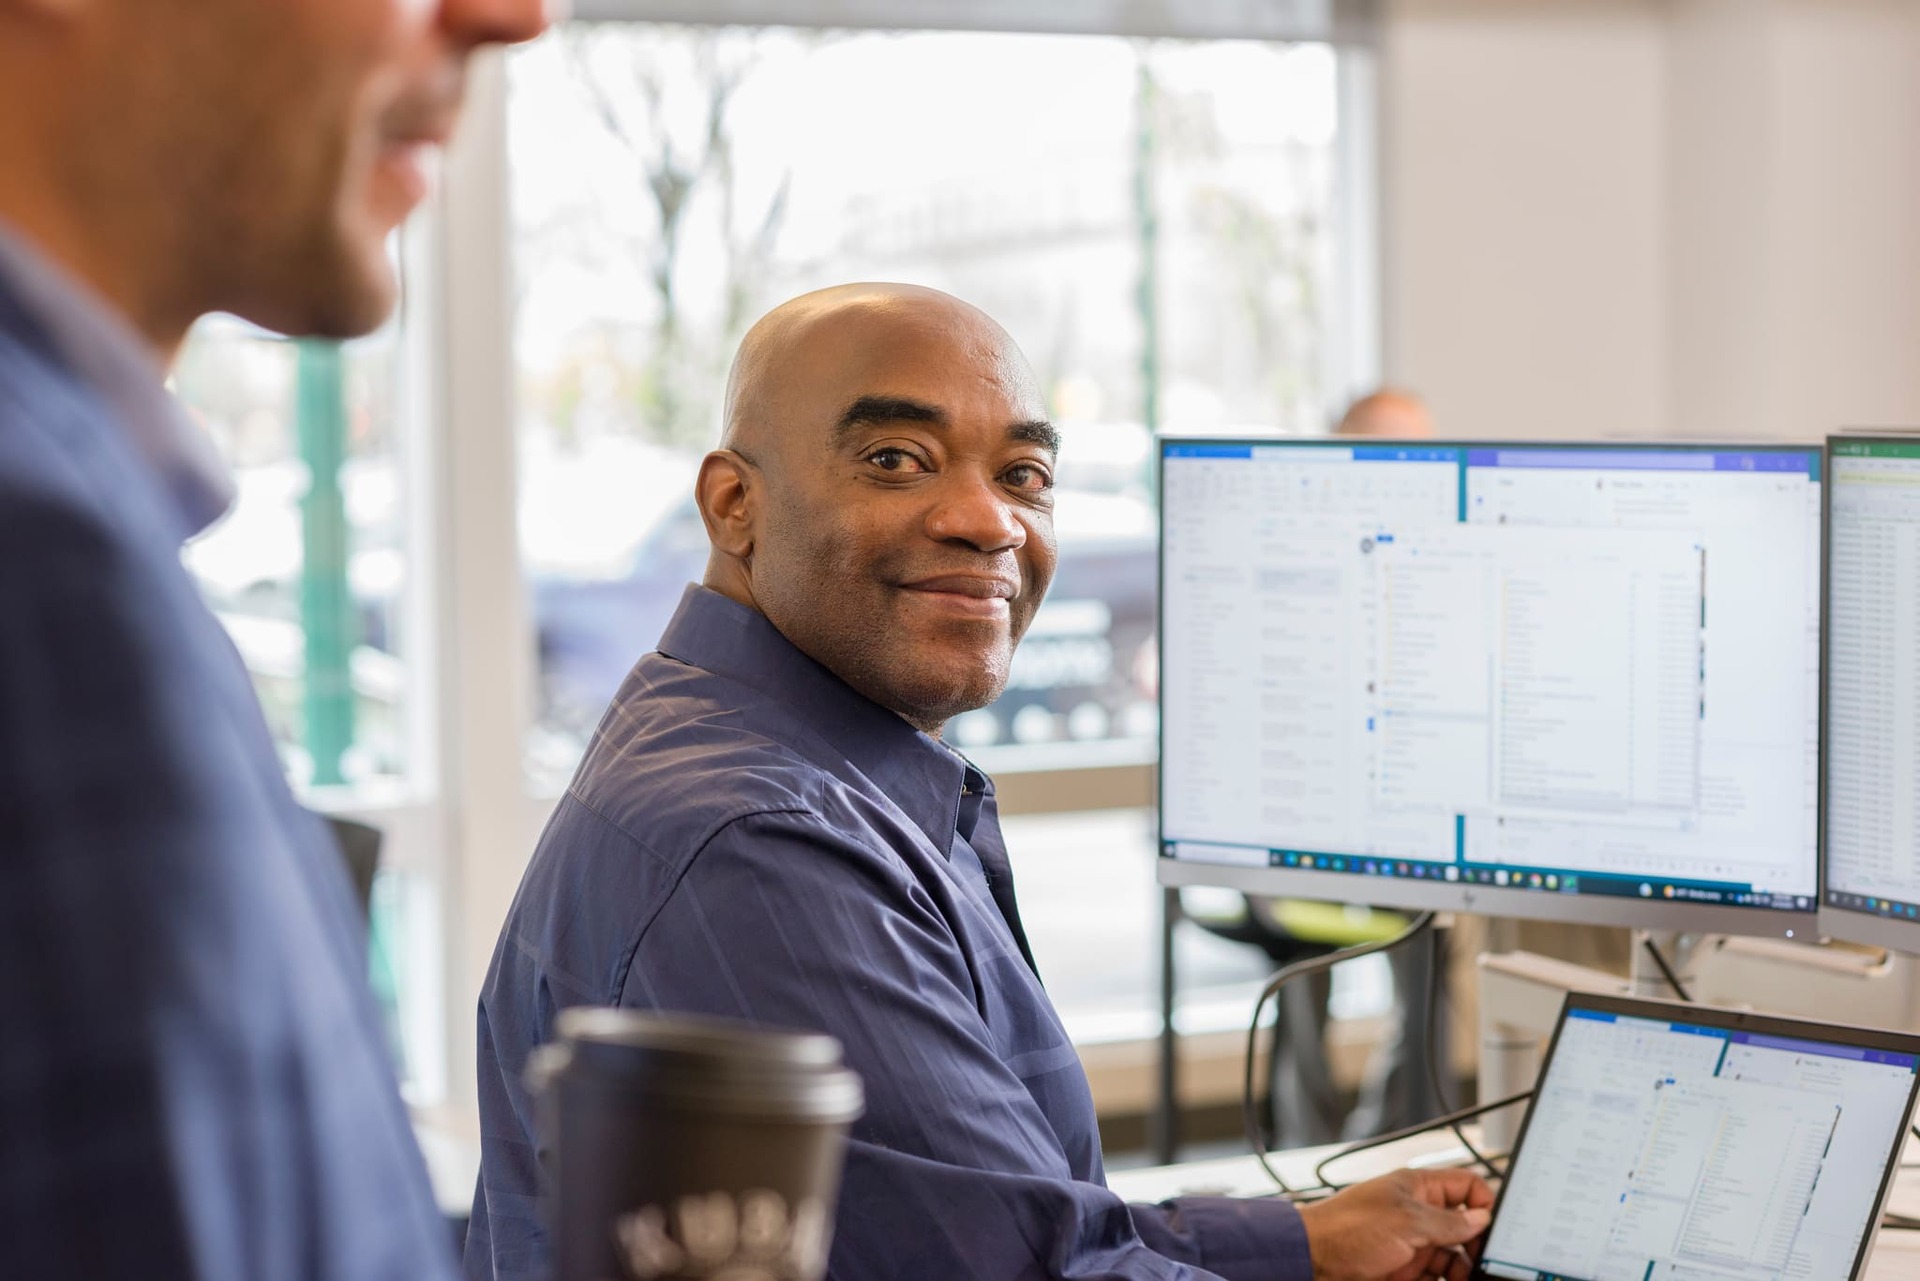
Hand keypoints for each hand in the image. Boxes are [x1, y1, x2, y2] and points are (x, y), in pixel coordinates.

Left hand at [1295, 1168, 1493, 1280]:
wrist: (1312, 1261)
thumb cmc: (1347, 1228)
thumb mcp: (1407, 1222)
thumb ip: (1448, 1221)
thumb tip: (1482, 1218)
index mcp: (1418, 1188)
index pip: (1465, 1186)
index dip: (1484, 1203)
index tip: (1497, 1228)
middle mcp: (1418, 1214)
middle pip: (1464, 1227)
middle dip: (1478, 1244)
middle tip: (1488, 1262)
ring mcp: (1412, 1244)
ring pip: (1454, 1257)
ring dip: (1465, 1269)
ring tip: (1471, 1278)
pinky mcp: (1405, 1271)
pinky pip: (1438, 1277)